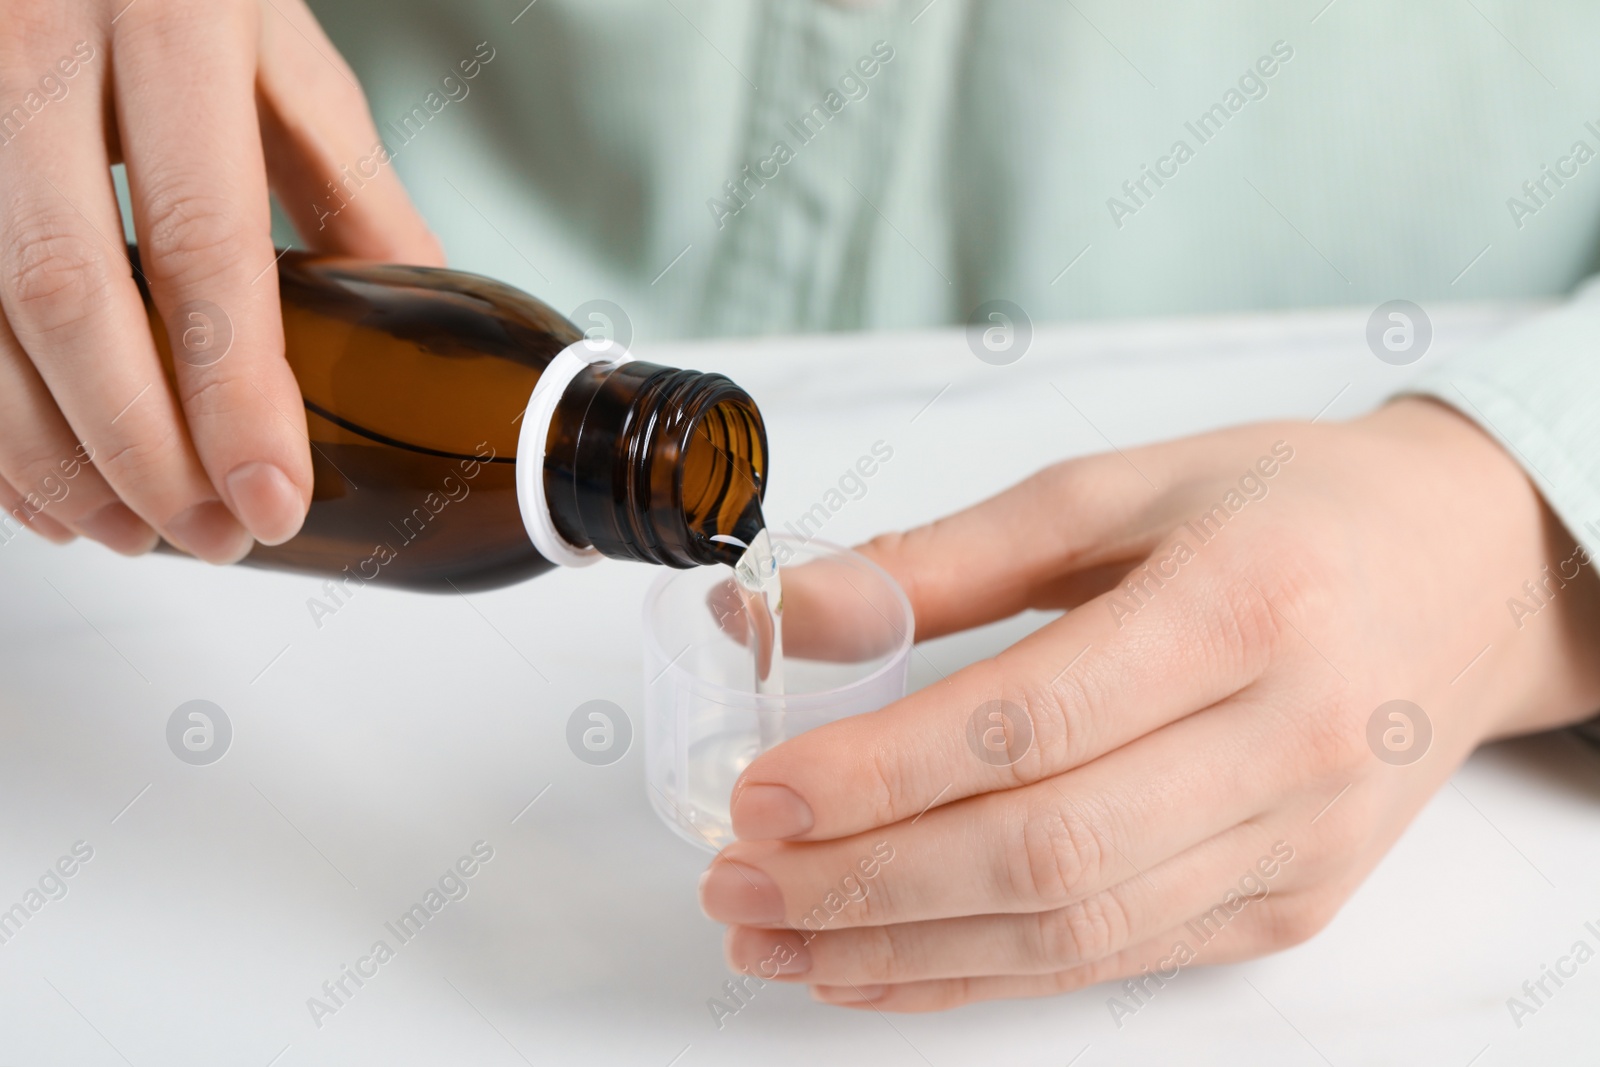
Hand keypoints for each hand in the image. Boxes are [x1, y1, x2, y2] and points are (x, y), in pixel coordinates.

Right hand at [0, 0, 441, 559]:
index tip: (271, 500)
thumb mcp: (279, 46)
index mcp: (168, 18)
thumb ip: (345, 180)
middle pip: (71, 300)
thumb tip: (410, 310)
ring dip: (50, 454)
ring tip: (132, 529)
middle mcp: (29, 44)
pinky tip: (38, 474)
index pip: (204, 245)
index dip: (235, 396)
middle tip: (211, 537)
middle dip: (142, 452)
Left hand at [700, 398, 1599, 1010]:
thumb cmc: (1287, 506)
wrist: (1465, 573)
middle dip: (864, 884)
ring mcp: (1295, 845)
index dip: (880, 774)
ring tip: (773, 939)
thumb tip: (782, 615)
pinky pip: (1111, 962)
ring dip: (902, 951)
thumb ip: (944, 559)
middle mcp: (1285, 743)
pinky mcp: (1287, 905)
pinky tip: (879, 966)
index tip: (759, 793)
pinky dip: (979, 975)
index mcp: (1244, 607)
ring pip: (1071, 934)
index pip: (1030, 723)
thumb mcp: (1117, 487)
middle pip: (1043, 853)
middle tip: (735, 881)